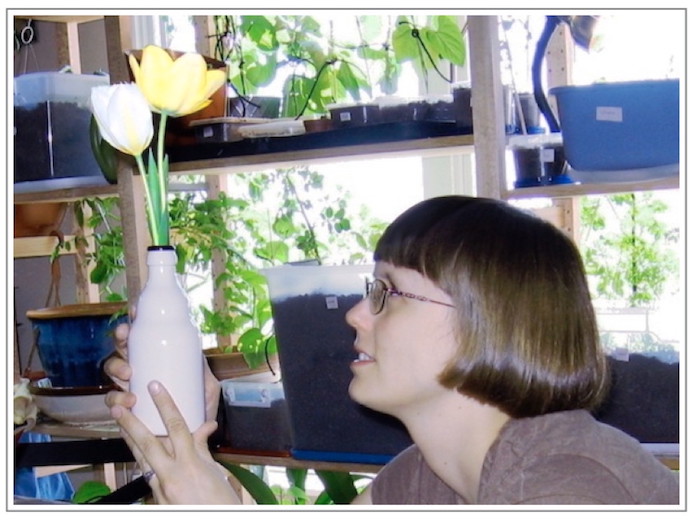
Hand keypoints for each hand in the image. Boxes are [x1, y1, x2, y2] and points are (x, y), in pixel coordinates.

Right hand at [104, 322, 220, 421]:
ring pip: (113, 372)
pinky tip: (123, 404)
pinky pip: (112, 402)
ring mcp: (130, 388)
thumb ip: (205, 373)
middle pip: (123, 348)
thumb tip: (200, 357)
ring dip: (116, 370)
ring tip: (130, 378)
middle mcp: (141, 370)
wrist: (190, 442)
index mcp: (158, 359)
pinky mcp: (124, 410)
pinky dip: (115, 401)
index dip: (134, 321)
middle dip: (120, 340)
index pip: (143, 336)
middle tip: (126, 342)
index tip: (134, 313)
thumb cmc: (199, 410)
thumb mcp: (207, 387)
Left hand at [111, 381, 240, 504]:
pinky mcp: (156, 500)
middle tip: (119, 406)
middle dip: (132, 423)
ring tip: (120, 423)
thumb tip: (204, 428)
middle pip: (148, 443)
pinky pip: (146, 474)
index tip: (156, 388)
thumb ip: (204, 450)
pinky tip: (137, 451)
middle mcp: (171, 476)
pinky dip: (141, 460)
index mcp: (190, 466)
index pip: (176, 427)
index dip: (165, 404)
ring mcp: (160, 490)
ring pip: (141, 459)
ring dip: (129, 440)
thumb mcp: (217, 474)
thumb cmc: (221, 507)